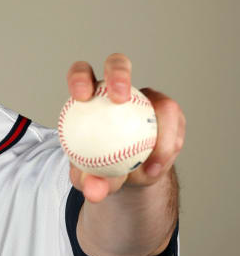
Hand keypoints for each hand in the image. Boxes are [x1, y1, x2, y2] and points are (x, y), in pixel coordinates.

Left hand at [66, 53, 185, 202]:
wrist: (127, 177)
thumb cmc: (100, 170)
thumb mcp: (90, 179)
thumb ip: (88, 181)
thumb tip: (93, 191)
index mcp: (91, 96)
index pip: (82, 74)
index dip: (80, 77)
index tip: (82, 97)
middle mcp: (120, 90)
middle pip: (118, 64)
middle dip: (119, 73)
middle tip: (118, 98)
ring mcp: (149, 99)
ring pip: (163, 105)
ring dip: (159, 137)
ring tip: (147, 168)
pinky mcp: (171, 116)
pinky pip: (174, 131)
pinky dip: (165, 153)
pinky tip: (154, 171)